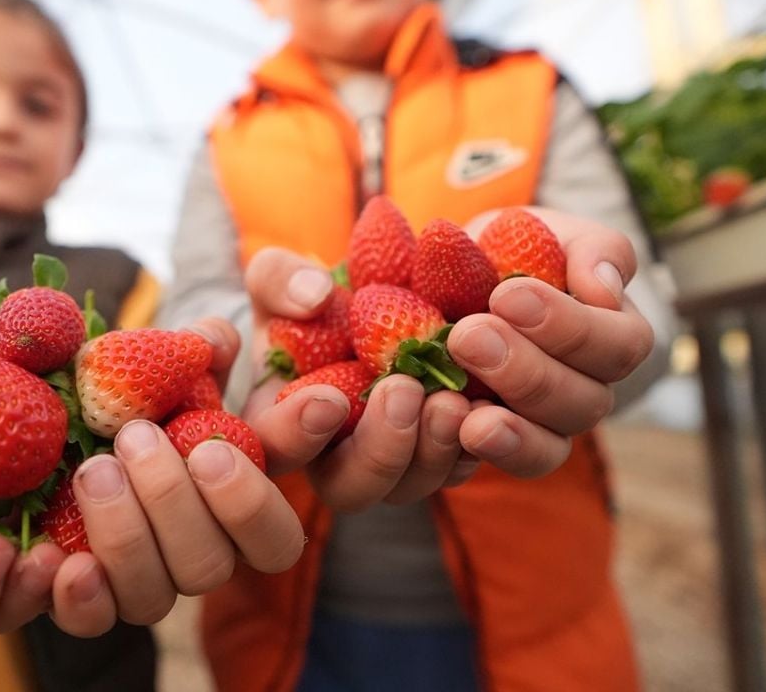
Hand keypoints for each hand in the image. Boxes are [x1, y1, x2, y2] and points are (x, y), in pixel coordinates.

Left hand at [71, 317, 305, 625]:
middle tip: (139, 436)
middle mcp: (208, 549)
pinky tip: (63, 559)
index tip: (321, 399)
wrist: (75, 431)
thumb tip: (212, 341)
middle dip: (178, 499)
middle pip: (221, 561)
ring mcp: (153, 580)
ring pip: (161, 593)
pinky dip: (83, 597)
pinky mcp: (94, 599)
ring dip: (129, 534)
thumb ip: (199, 347)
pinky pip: (96, 621)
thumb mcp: (171, 361)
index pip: (295, 478)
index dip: (307, 448)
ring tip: (96, 470)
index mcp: (243, 493)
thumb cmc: (138, 393)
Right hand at [238, 249, 477, 512]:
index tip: (326, 397)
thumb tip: (314, 296)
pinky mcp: (440, 453)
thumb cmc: (314, 295)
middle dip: (380, 450)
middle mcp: (333, 457)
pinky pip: (460, 468)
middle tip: (402, 392)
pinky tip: (490, 405)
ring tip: (453, 398)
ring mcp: (391, 463)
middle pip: (350, 489)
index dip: (295, 434)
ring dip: (434, 450)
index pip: (275, 449)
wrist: (383, 293)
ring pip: (411, 487)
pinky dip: (476, 443)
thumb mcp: (282, 276)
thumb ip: (280, 281)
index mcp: (280, 421)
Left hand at [445, 207, 654, 475]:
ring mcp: (543, 427)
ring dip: (507, 428)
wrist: (454, 277)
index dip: (568, 328)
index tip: (506, 295)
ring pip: (547, 448)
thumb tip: (604, 286)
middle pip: (582, 403)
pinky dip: (473, 454)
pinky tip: (448, 429)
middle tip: (467, 335)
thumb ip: (592, 250)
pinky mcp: (496, 445)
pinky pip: (496, 467)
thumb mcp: (549, 233)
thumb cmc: (514, 251)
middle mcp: (586, 391)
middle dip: (524, 370)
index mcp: (613, 338)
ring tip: (456, 403)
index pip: (617, 347)